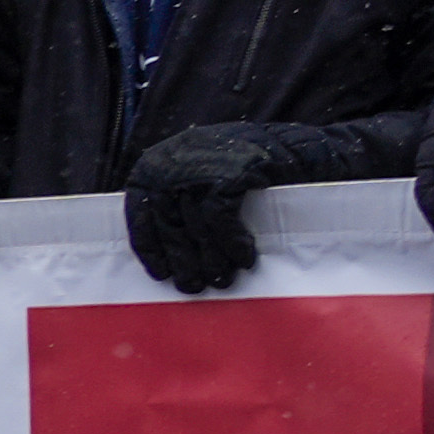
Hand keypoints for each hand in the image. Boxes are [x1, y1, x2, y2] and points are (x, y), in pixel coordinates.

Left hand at [124, 122, 288, 295]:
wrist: (293, 146)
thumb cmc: (236, 167)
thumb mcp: (194, 177)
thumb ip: (175, 205)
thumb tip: (164, 254)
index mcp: (152, 166)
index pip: (140, 214)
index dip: (151, 249)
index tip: (162, 275)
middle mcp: (169, 164)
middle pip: (169, 224)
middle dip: (183, 261)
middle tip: (194, 287)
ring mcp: (198, 167)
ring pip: (197, 226)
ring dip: (210, 259)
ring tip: (221, 280)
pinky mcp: (229, 173)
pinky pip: (221, 220)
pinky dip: (232, 244)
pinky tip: (243, 260)